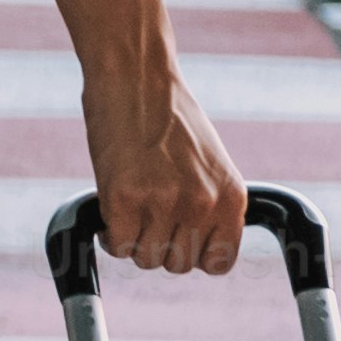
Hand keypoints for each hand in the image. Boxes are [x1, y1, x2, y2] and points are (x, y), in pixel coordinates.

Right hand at [85, 63, 244, 276]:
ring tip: (128, 208)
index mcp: (231, 197)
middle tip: (145, 215)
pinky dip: (109, 233)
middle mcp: (202, 204)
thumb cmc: (169, 116)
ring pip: (145, 258)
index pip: (218, 263)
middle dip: (158, 245)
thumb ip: (207, 204)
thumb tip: (189, 244)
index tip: (176, 238)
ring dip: (132, 240)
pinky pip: (117, 244)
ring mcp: (164, 202)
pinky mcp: (124, 197)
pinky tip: (110, 208)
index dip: (192, 254)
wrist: (137, 76)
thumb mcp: (208, 164)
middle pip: (177, 264)